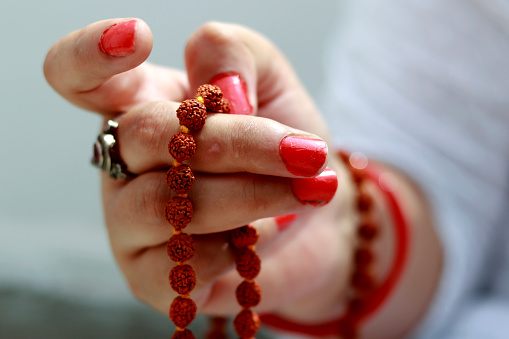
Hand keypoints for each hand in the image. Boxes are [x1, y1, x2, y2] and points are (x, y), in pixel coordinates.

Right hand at [44, 18, 353, 322]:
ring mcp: (130, 223)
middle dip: (239, 142)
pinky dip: (237, 249)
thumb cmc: (284, 147)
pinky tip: (255, 240)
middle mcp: (125, 164)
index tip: (139, 36)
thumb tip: (219, 91)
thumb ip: (236, 55)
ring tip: (306, 190)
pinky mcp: (149, 278)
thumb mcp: (271, 82)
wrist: (315, 218)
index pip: (76, 75)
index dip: (89, 52)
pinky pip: (183, 264)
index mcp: (142, 106)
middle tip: (305, 151)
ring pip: (165, 203)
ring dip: (251, 196)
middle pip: (146, 134)